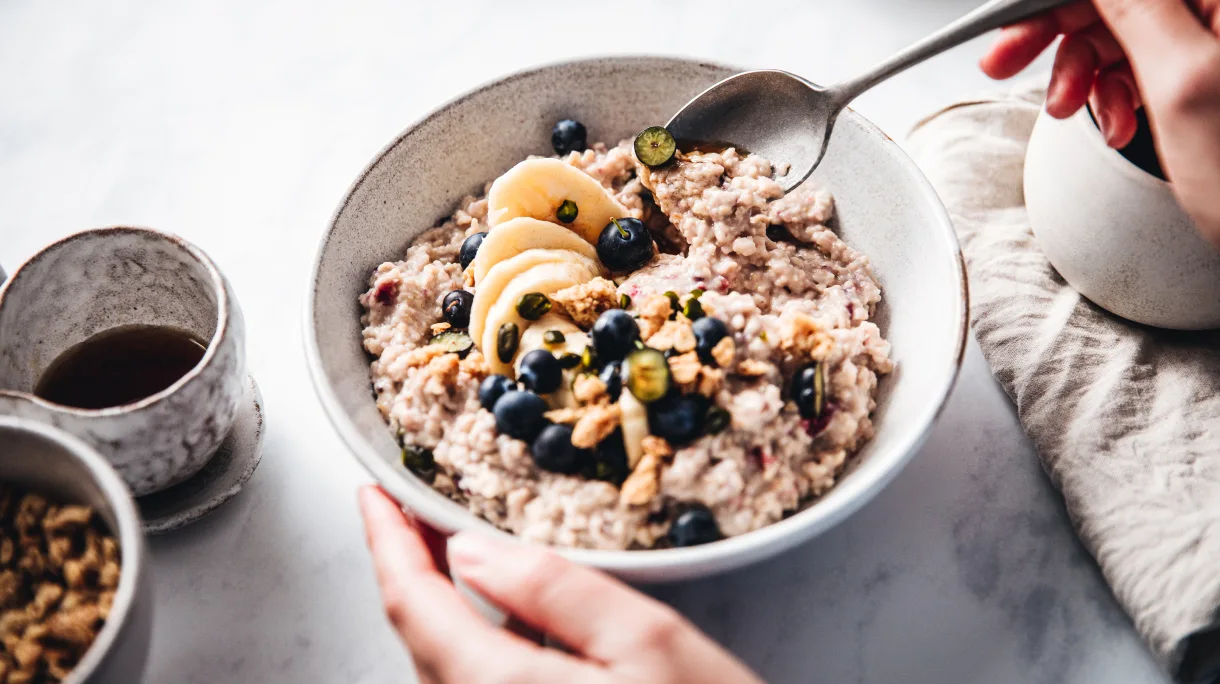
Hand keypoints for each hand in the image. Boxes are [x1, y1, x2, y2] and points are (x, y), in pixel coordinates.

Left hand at [357, 486, 762, 683]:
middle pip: (420, 638)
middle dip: (409, 566)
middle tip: (413, 506)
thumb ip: (554, 591)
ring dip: (440, 603)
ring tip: (452, 546)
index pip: (413, 604)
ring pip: (445, 666)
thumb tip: (471, 552)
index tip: (374, 492)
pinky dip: (474, 640)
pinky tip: (506, 613)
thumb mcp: (649, 643)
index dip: (386, 540)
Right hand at [980, 0, 1219, 247]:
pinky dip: (1116, 94)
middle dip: (1062, 33)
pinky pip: (1146, 65)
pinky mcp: (1212, 77)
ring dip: (1086, 72)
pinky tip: (1116, 124)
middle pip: (1120, 0)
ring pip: (1125, 31)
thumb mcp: (1185, 85)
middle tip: (1004, 63)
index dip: (1056, 2)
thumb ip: (1134, 8)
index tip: (1008, 27)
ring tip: (1070, 112)